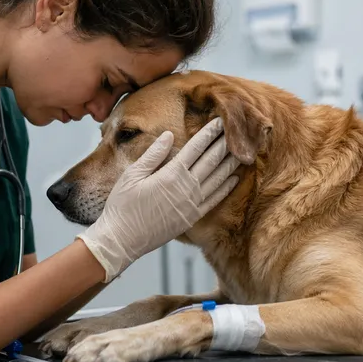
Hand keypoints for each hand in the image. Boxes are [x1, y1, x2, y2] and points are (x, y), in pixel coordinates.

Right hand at [78, 118, 240, 282]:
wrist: (122, 239)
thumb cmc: (122, 206)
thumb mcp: (132, 174)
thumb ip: (153, 154)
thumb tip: (169, 135)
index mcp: (171, 174)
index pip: (196, 148)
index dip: (209, 133)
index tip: (219, 121)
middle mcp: (186, 188)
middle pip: (211, 160)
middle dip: (224, 143)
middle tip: (235, 129)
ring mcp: (191, 204)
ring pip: (217, 179)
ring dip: (229, 163)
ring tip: (240, 150)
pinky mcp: (192, 218)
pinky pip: (214, 200)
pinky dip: (226, 188)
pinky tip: (234, 178)